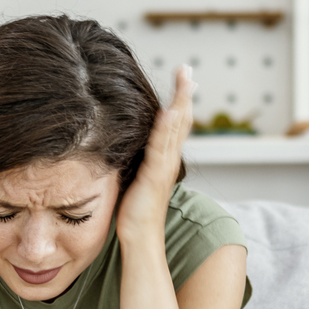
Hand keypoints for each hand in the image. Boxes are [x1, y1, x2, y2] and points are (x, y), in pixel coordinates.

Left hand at [118, 65, 193, 241]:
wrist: (140, 240)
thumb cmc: (134, 215)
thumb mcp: (134, 179)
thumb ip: (134, 161)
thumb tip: (122, 146)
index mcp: (164, 160)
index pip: (174, 125)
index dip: (179, 101)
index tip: (182, 79)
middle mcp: (168, 160)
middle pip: (181, 121)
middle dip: (184, 93)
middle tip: (187, 69)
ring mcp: (164, 168)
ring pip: (175, 129)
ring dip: (180, 102)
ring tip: (184, 79)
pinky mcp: (155, 176)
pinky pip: (161, 148)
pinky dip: (167, 128)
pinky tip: (170, 111)